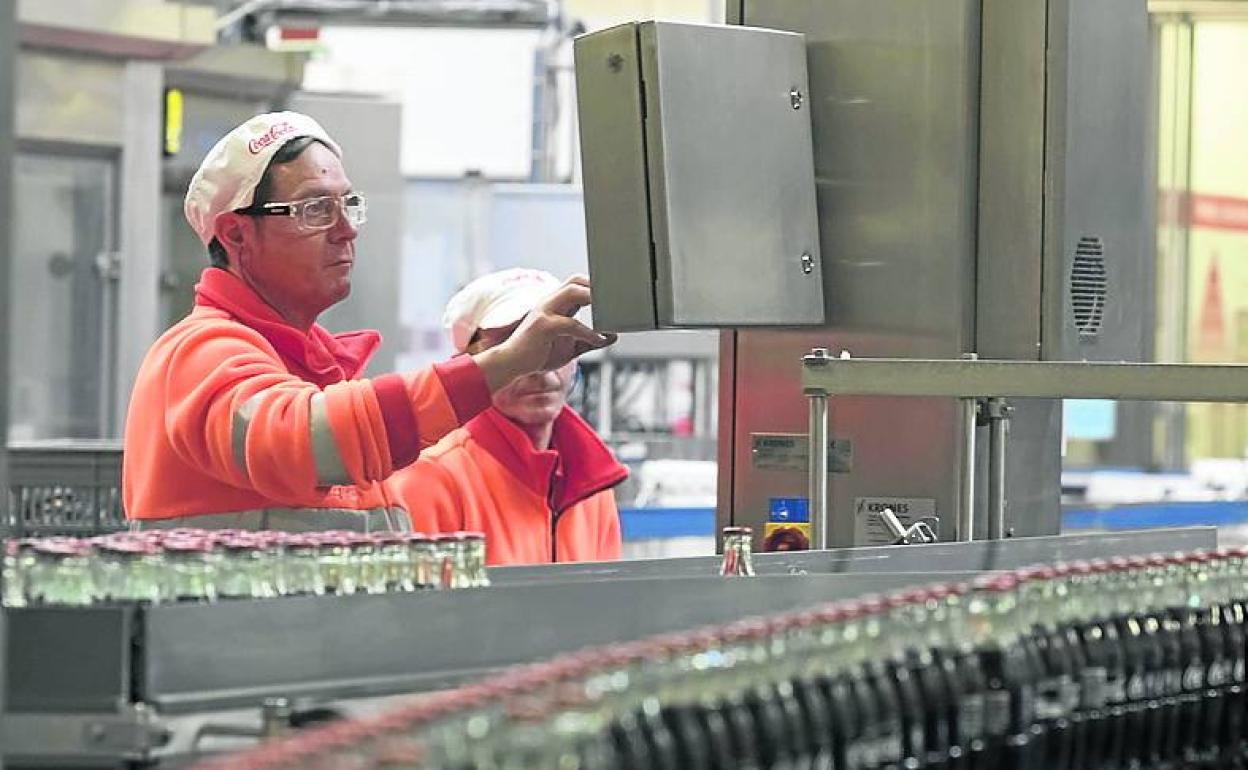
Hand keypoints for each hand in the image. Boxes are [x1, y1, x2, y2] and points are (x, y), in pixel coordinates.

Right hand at [473, 275, 616, 391]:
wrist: (511, 364)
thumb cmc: (538, 353)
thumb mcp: (570, 347)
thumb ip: (590, 340)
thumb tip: (613, 336)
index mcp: (555, 305)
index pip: (576, 284)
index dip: (594, 285)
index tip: (614, 292)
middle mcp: (549, 303)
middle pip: (575, 281)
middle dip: (596, 285)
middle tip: (616, 296)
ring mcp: (544, 312)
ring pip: (571, 293)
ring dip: (593, 298)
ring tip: (611, 310)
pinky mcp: (543, 326)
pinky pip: (571, 324)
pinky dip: (588, 332)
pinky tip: (599, 340)